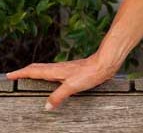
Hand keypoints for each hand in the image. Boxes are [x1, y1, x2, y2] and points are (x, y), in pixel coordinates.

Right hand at [5, 52, 121, 110]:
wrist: (106, 63)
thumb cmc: (91, 72)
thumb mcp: (72, 86)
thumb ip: (58, 96)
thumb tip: (47, 106)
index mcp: (55, 70)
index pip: (34, 70)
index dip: (21, 73)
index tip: (10, 75)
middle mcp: (59, 68)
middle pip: (38, 68)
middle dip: (25, 71)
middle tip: (15, 75)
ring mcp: (66, 69)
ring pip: (46, 69)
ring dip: (35, 72)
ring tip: (29, 77)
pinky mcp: (73, 71)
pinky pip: (55, 72)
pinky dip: (47, 75)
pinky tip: (52, 80)